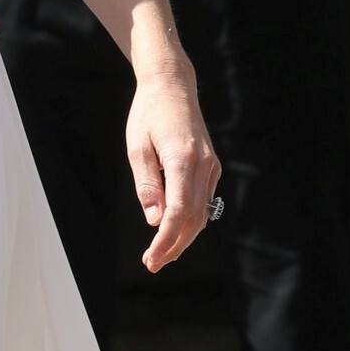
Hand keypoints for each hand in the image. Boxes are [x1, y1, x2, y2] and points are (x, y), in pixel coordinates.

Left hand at [126, 66, 219, 271]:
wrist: (172, 86)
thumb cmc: (148, 114)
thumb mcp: (137, 148)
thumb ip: (147, 184)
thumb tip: (154, 220)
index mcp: (183, 159)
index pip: (178, 211)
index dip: (166, 239)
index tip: (151, 258)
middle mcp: (203, 165)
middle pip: (193, 218)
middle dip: (174, 245)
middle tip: (152, 264)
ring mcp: (211, 166)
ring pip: (201, 213)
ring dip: (183, 237)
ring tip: (160, 255)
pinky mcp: (211, 166)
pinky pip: (203, 201)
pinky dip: (189, 221)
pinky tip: (173, 233)